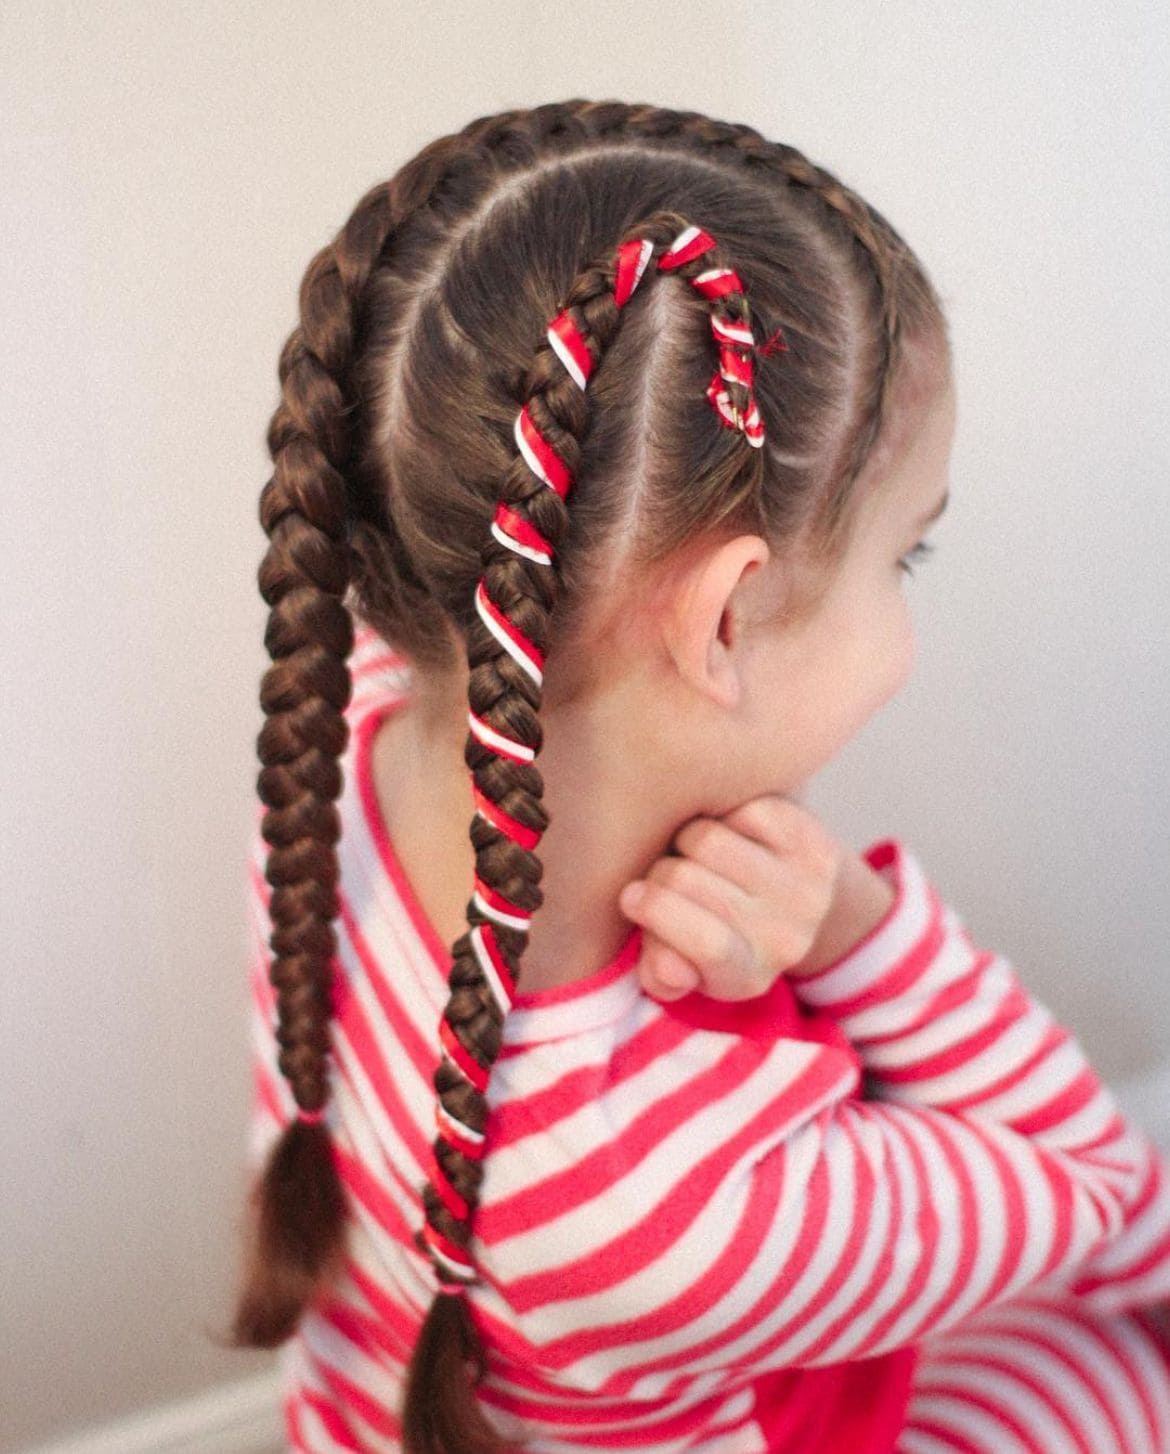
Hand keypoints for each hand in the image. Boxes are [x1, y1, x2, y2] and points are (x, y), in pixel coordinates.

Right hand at [617, 795, 842, 1002]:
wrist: (787, 899)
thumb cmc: (710, 926)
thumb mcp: (680, 962)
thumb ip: (661, 973)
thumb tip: (666, 971)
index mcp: (744, 977)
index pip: (705, 944)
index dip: (655, 911)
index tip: (630, 895)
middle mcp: (785, 940)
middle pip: (685, 879)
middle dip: (661, 869)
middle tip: (670, 872)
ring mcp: (807, 893)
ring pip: (709, 839)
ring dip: (689, 835)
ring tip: (698, 851)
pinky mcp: (817, 848)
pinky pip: (749, 811)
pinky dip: (728, 813)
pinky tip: (733, 831)